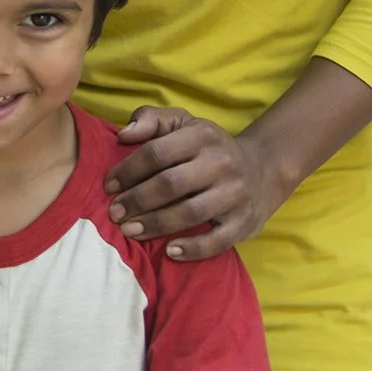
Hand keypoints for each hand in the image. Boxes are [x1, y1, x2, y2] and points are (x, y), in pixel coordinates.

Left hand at [105, 107, 285, 259]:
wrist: (263, 169)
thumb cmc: (208, 147)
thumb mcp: (183, 123)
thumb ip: (150, 119)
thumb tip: (123, 135)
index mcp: (202, 136)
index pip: (156, 152)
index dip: (128, 170)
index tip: (108, 186)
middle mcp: (221, 163)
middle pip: (170, 184)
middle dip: (137, 200)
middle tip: (114, 213)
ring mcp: (235, 194)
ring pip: (190, 212)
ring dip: (156, 224)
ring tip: (130, 231)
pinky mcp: (244, 222)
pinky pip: (217, 240)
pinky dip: (193, 248)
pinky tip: (170, 251)